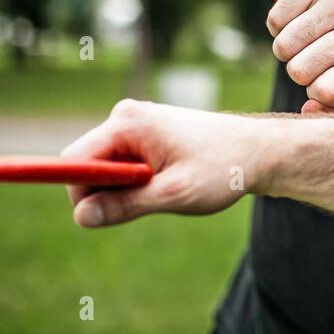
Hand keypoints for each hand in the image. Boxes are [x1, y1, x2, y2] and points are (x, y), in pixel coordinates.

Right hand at [62, 99, 271, 227]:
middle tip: (152, 200)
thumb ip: (126, 205)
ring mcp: (135, 123)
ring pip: (106, 168)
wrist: (259, 151)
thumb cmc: (222, 168)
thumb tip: (81, 217)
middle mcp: (125, 116)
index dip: (80, 192)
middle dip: (108, 192)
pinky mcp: (145, 133)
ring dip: (127, 188)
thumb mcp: (174, 194)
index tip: (103, 214)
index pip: (74, 161)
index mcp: (127, 123)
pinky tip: (170, 180)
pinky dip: (139, 181)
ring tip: (167, 188)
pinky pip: (122, 164)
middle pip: (86, 165)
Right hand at [268, 0, 333, 108]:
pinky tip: (300, 15)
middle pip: (300, 72)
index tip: (328, 78)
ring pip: (284, 47)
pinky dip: (279, 24)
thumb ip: (331, 108)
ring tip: (309, 35)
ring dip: (288, 47)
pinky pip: (275, 21)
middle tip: (317, 52)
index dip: (317, 91)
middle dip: (299, 69)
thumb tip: (309, 110)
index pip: (326, 93)